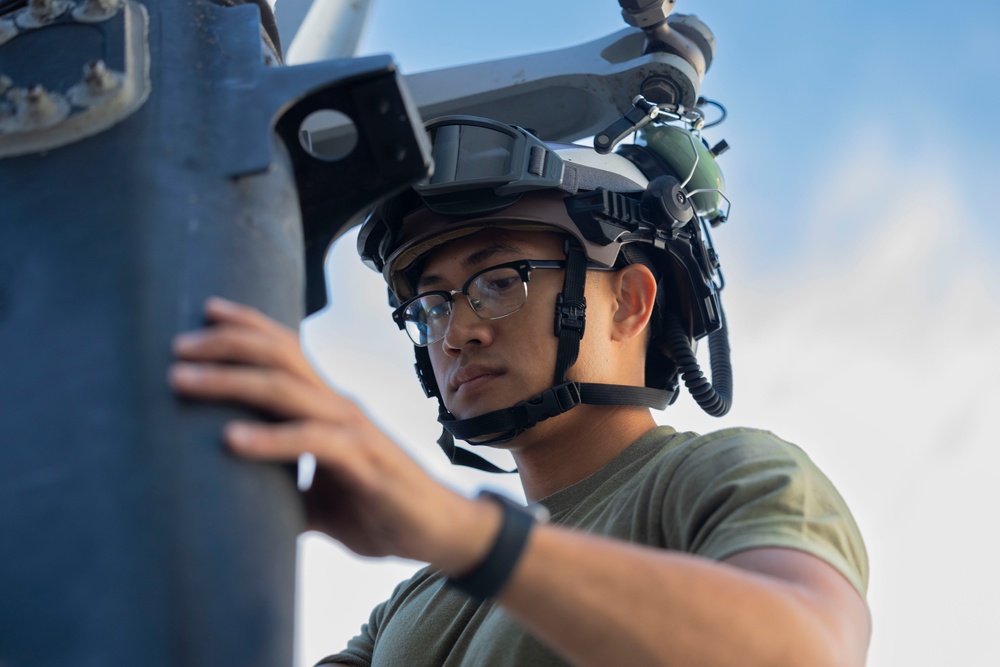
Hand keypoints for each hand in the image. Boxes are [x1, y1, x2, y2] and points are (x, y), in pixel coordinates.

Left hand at [169, 297, 499, 569]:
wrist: (441, 532)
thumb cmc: (380, 509)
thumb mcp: (319, 498)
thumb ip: (282, 490)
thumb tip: (234, 506)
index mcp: (328, 407)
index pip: (287, 351)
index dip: (248, 326)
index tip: (205, 310)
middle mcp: (339, 406)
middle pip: (279, 356)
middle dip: (225, 344)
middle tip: (176, 346)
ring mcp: (353, 429)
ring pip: (287, 389)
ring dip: (231, 381)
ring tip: (184, 381)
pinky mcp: (364, 462)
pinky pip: (312, 441)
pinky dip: (270, 439)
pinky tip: (231, 441)